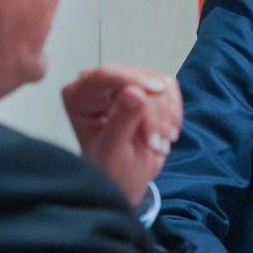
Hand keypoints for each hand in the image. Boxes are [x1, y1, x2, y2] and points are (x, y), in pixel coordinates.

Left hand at [61, 64, 181, 205]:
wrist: (127, 177)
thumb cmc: (112, 170)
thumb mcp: (113, 152)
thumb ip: (121, 121)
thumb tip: (135, 91)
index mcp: (78, 97)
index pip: (104, 75)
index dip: (133, 79)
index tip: (159, 89)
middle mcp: (98, 84)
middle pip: (136, 77)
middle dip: (154, 110)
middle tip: (157, 145)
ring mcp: (124, 82)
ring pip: (157, 81)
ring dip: (166, 115)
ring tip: (159, 145)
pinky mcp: (146, 86)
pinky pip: (169, 87)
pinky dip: (174, 111)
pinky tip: (167, 133)